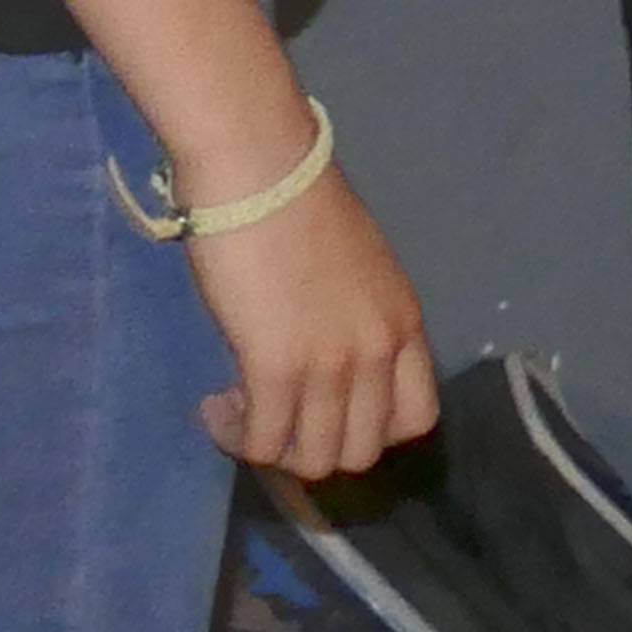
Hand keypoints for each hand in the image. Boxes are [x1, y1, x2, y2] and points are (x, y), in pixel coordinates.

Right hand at [187, 168, 439, 477]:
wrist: (262, 172)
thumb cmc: (301, 209)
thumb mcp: (359, 273)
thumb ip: (357, 322)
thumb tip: (330, 364)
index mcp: (406, 324)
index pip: (416, 419)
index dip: (369, 432)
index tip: (327, 414)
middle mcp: (379, 352)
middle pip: (360, 451)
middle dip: (313, 448)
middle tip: (273, 418)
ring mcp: (332, 365)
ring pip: (314, 459)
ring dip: (270, 448)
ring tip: (238, 411)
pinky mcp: (276, 369)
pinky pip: (263, 443)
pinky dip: (236, 438)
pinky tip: (216, 406)